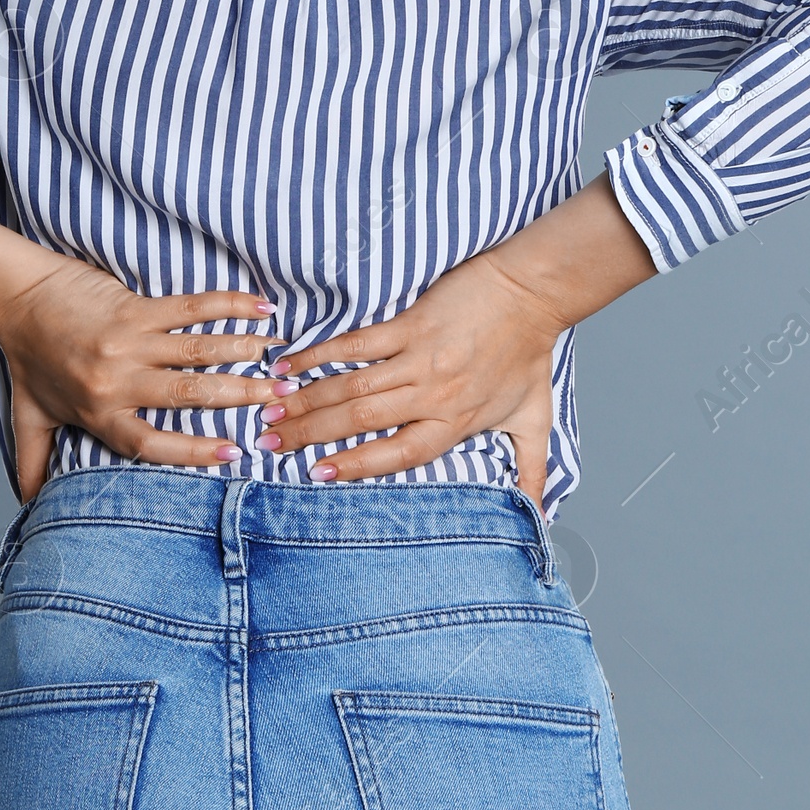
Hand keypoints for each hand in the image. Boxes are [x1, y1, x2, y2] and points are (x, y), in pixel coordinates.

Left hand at [0, 201, 289, 500]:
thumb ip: (34, 462)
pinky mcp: (134, 307)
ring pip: (197, 350)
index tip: (234, 454)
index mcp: (98, 412)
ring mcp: (127, 341)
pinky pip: (189, 307)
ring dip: (243, 353)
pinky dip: (228, 305)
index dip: (194, 451)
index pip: (152, 441)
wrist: (16, 298)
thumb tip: (29, 506)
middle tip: (280, 401)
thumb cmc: (28, 359)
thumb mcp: (29, 417)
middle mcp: (115, 380)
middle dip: (239, 397)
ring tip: (278, 361)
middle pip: (188, 394)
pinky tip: (261, 309)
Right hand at [264, 252, 566, 498]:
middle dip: (310, 435)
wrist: (534, 293)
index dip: (356, 466)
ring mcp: (419, 357)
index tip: (317, 475)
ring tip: (271, 411)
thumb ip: (533, 469)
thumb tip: (540, 515)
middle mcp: (433, 394)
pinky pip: (357, 343)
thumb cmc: (531, 354)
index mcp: (456, 421)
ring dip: (307, 400)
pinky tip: (290, 363)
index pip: (398, 453)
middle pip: (362, 421)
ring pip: (352, 386)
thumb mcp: (535, 419)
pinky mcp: (410, 323)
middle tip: (269, 444)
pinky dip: (320, 354)